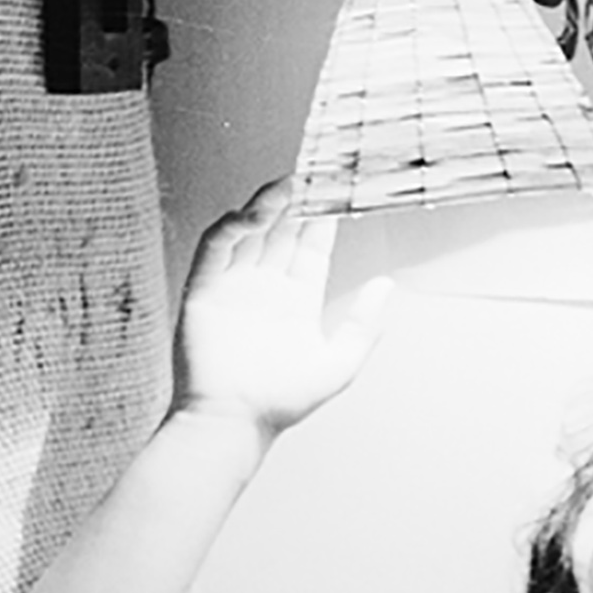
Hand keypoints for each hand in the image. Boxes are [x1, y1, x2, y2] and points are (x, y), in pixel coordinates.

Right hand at [172, 179, 392, 437]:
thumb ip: (364, 324)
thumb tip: (388, 285)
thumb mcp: (340, 363)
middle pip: (282, 232)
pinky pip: (216, 248)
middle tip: (313, 171)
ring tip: (288, 185)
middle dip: (297, 202)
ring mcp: (234, 287)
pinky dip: (231, 227)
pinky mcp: (204, 290)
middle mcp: (266, 289)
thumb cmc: (283, 402)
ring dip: (267, 207)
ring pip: (250, 233)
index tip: (339, 191)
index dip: (324, 218)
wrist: (233, 421)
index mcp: (297, 302)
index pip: (311, 247)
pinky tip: (252, 215)